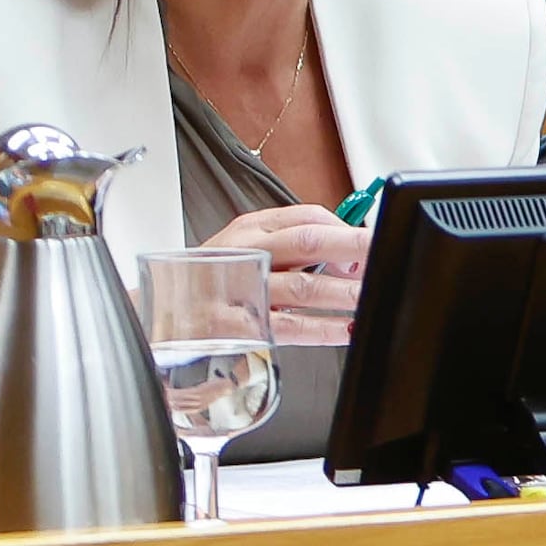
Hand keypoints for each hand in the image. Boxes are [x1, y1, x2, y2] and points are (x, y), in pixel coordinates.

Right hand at [201, 205, 372, 346]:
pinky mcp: (241, 326)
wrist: (163, 313)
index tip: (369, 241)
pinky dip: (322, 328)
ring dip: (346, 292)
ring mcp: (244, 290)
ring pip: (306, 286)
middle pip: (311, 243)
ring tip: (373, 294)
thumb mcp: (244, 248)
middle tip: (382, 255)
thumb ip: (290, 246)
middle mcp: (248, 254)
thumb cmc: (210, 281)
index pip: (307, 217)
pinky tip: (345, 328)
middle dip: (355, 248)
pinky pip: (290, 326)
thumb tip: (345, 256)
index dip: (344, 229)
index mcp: (251, 229)